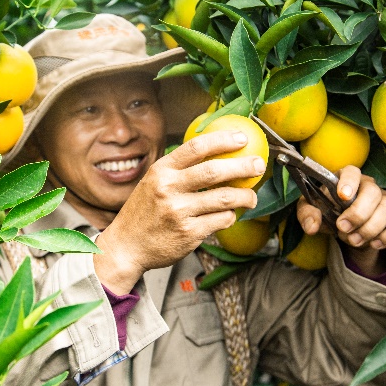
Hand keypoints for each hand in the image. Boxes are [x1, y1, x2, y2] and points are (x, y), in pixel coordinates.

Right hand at [95, 131, 265, 293]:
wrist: (126, 247)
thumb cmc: (144, 212)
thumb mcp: (153, 182)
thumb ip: (178, 169)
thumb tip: (216, 153)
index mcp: (161, 171)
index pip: (196, 148)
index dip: (223, 140)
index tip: (242, 138)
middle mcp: (169, 189)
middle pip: (214, 171)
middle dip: (243, 166)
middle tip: (259, 165)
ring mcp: (179, 212)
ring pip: (224, 199)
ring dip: (244, 196)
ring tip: (251, 196)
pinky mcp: (189, 233)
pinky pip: (220, 220)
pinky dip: (230, 216)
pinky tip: (231, 214)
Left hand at [296, 165, 385, 274]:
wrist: (343, 229)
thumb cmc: (326, 212)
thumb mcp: (310, 211)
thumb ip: (307, 214)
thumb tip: (311, 227)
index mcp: (346, 178)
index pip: (352, 172)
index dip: (349, 182)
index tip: (342, 196)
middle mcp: (368, 186)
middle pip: (373, 192)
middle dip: (358, 213)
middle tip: (342, 228)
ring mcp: (384, 200)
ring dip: (370, 228)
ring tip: (352, 240)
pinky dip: (385, 237)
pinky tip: (372, 244)